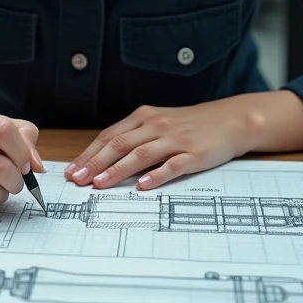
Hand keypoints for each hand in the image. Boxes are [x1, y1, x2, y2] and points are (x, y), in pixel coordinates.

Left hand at [65, 95, 258, 190]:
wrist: (231, 119)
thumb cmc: (191, 125)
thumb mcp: (159, 123)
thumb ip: (134, 138)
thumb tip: (101, 160)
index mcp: (144, 117)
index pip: (109, 136)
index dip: (89, 154)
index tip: (71, 170)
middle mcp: (156, 125)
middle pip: (119, 144)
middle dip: (95, 163)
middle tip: (77, 180)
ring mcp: (175, 139)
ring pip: (140, 154)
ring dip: (117, 170)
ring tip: (100, 184)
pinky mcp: (194, 154)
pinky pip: (173, 165)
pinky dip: (156, 175)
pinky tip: (143, 185)